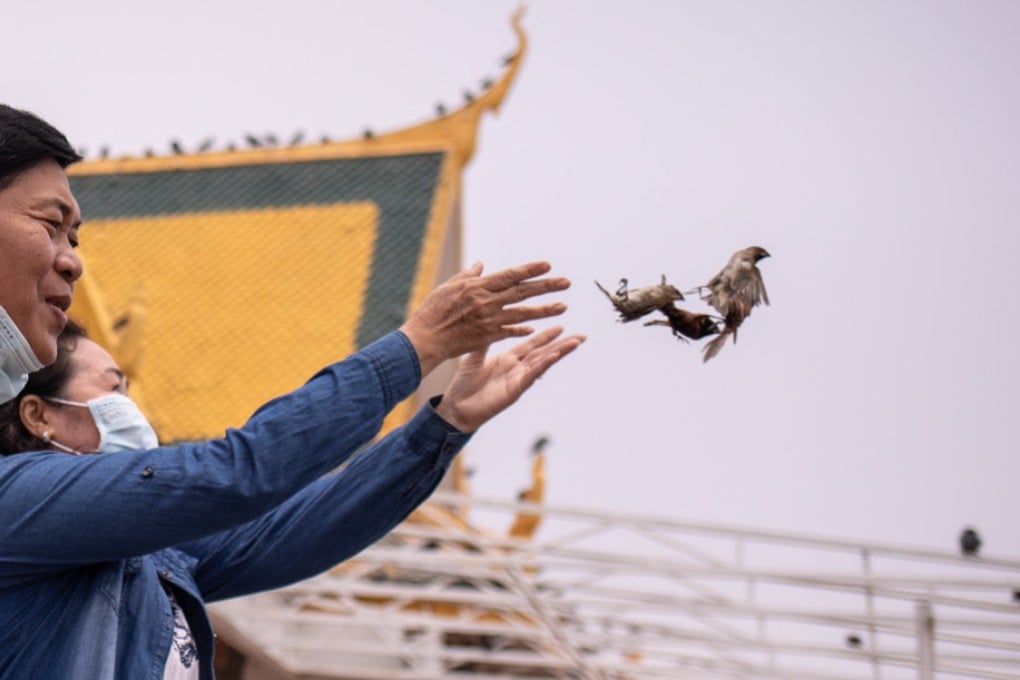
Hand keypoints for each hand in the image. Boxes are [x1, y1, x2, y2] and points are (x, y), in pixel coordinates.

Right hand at [399, 261, 570, 375]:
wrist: (424, 339)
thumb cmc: (432, 311)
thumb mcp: (448, 287)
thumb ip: (468, 276)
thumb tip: (481, 265)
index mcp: (477, 286)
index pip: (510, 276)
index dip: (530, 270)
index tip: (548, 266)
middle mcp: (486, 302)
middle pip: (522, 292)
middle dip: (546, 287)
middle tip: (566, 283)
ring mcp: (488, 320)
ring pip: (522, 313)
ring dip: (544, 310)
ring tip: (563, 307)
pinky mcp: (487, 337)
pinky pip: (510, 331)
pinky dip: (523, 328)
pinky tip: (536, 328)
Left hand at [434, 326, 585, 431]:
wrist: (456, 407)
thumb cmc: (463, 384)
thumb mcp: (474, 356)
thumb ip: (483, 341)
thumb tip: (487, 319)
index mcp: (508, 359)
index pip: (531, 344)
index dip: (546, 336)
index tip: (561, 325)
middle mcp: (516, 368)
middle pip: (544, 353)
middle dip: (562, 344)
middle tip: (582, 336)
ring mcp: (517, 379)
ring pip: (542, 363)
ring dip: (559, 353)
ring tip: (575, 343)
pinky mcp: (514, 390)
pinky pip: (531, 376)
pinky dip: (542, 366)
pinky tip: (554, 357)